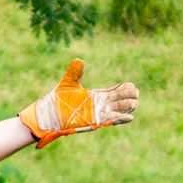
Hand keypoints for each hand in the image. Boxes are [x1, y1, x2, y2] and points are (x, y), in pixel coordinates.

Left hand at [19, 59, 138, 148]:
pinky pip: (110, 121)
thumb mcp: (68, 83)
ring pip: (118, 111)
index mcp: (97, 96)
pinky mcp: (94, 122)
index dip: (125, 89)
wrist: (49, 114)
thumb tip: (78, 60)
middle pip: (121, 101)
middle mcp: (100, 106)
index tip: (131, 86)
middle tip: (134, 93)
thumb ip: (74, 72)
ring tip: (133, 102)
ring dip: (126, 107)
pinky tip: (130, 117)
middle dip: (129, 97)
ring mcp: (98, 114)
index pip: (116, 92)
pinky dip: (120, 119)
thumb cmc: (57, 100)